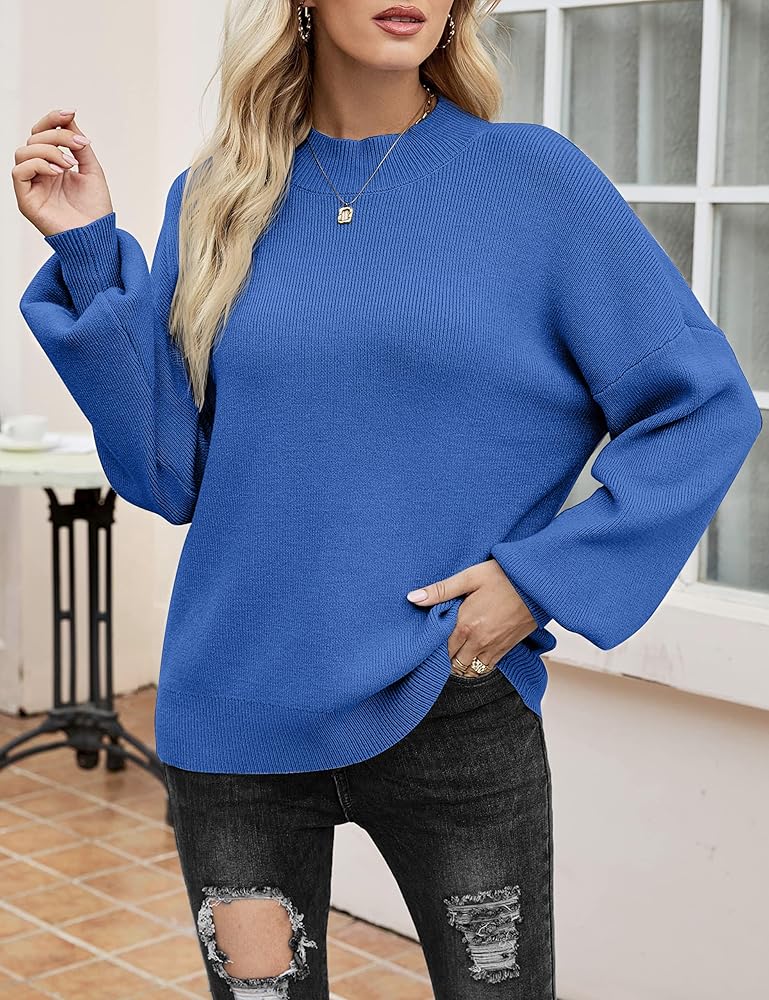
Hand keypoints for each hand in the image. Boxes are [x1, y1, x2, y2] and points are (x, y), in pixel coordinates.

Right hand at [12, 109, 112, 236]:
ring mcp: (31, 186)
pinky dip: (37, 164)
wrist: (98, 237)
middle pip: (33, 139)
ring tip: (69, 164)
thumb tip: (69, 117)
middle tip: (78, 146)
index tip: (70, 113)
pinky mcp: (26, 200)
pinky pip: (19, 171)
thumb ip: (79, 145)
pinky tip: (57, 172)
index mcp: (53, 165)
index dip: (52, 119)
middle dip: (56, 135)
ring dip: (48, 150)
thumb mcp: (92, 169)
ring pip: (23, 151)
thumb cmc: (96, 210)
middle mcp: (39, 174)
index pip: (42, 133)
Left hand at [407, 559, 537, 676]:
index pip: (439, 647)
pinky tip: (472, 654)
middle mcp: (478, 641)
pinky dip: (476, 666)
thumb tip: (413, 598)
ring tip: (456, 650)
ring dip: (460, 663)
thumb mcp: (469, 577)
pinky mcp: (506, 649)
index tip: (431, 637)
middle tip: (441, 644)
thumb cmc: (504, 576)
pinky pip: (486, 669)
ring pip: (468, 669)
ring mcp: (493, 647)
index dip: (433, 644)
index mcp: (465, 624)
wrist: (537, 584)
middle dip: (445, 655)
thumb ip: (440, 590)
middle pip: (452, 661)